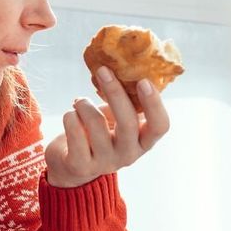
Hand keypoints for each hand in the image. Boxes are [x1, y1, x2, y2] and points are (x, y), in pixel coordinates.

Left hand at [45, 66, 169, 187]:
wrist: (71, 165)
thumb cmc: (99, 133)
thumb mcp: (117, 119)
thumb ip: (126, 100)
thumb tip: (124, 64)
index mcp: (143, 141)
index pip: (160, 126)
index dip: (154, 104)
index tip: (143, 80)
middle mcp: (128, 155)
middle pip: (128, 122)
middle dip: (114, 92)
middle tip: (102, 70)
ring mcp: (104, 163)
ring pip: (95, 123)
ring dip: (84, 104)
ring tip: (79, 102)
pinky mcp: (80, 166)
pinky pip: (75, 132)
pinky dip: (70, 117)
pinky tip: (70, 116)